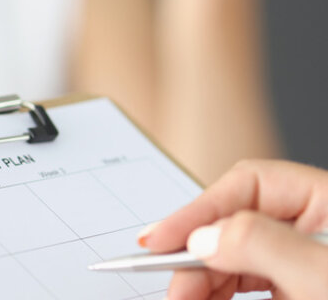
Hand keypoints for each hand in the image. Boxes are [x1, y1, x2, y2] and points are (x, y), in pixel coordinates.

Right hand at [138, 160, 327, 298]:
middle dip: (195, 257)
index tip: (160, 240)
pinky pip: (242, 284)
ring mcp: (300, 260)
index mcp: (324, 200)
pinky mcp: (294, 290)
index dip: (198, 210)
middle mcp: (309, 226)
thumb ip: (262, 245)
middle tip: (175, 289)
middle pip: (232, 225)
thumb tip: (203, 237)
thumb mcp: (319, 273)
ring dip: (199, 280)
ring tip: (182, 299)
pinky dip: (215, 294)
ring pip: (231, 258)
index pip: (248, 184)